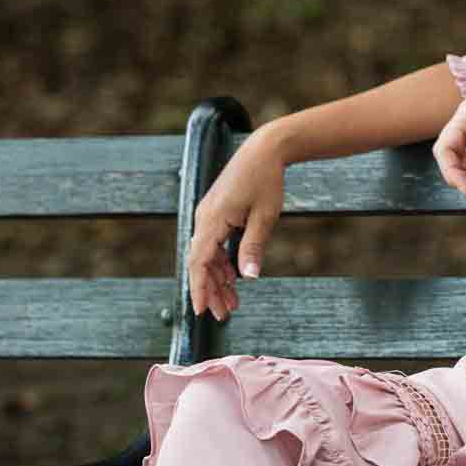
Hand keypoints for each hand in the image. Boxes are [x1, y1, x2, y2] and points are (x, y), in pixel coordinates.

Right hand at [187, 130, 285, 320]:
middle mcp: (204, 218)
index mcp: (213, 219)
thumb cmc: (266, 179)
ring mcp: (208, 215)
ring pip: (207, 255)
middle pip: (201, 263)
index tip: (201, 310)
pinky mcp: (216, 213)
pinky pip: (214, 244)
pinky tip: (233, 278)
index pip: (199, 261)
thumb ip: (253, 247)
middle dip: (212, 290)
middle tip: (224, 315)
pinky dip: (222, 262)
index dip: (199, 288)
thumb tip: (249, 277)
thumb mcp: (265, 216)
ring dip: (218, 279)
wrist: (264, 150)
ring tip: (233, 303)